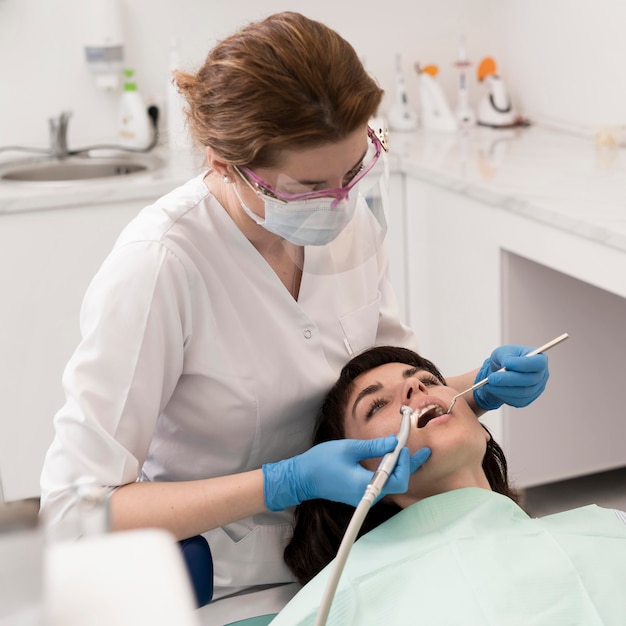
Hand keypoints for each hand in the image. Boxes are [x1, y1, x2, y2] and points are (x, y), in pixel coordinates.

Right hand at [263, 437, 431, 510]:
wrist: (302, 478)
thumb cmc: (322, 462)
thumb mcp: (349, 449)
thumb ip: (374, 446)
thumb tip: (394, 442)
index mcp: (366, 485)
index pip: (397, 480)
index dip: (405, 463)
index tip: (402, 446)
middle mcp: (368, 496)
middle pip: (398, 483)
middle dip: (410, 465)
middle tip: (423, 451)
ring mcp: (364, 497)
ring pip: (390, 483)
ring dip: (400, 467)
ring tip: (409, 451)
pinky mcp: (360, 493)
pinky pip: (381, 483)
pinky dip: (389, 470)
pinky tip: (393, 458)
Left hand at [473, 344, 548, 410]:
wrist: (500, 372)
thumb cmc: (506, 359)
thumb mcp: (504, 351)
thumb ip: (507, 356)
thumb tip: (507, 364)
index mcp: (539, 359)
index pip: (538, 363)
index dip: (524, 364)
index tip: (507, 363)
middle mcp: (541, 375)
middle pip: (530, 380)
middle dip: (508, 379)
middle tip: (491, 378)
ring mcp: (536, 389)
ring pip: (522, 392)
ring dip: (503, 389)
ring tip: (488, 383)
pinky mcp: (527, 400)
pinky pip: (517, 400)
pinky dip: (503, 395)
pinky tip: (494, 389)